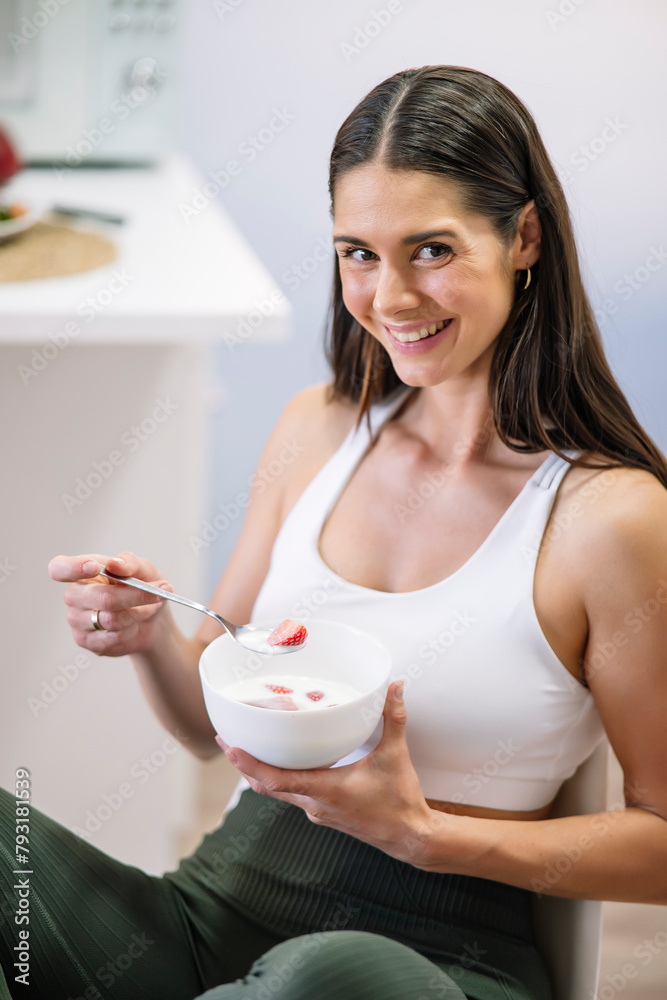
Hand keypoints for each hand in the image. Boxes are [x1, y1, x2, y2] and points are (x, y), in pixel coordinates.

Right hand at [48, 551, 172, 656]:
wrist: (153, 621)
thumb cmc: (143, 588)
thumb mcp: (144, 569)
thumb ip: (130, 563)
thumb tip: (114, 564)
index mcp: (82, 571)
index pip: (59, 568)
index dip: (72, 568)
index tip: (94, 567)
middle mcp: (74, 595)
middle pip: (100, 597)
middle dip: (134, 596)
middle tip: (157, 593)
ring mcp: (77, 619)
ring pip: (110, 619)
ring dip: (136, 614)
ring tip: (145, 609)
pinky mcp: (85, 641)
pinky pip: (111, 637)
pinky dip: (130, 631)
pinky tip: (132, 626)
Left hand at [216, 681, 441, 866]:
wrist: (409, 837)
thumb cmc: (400, 801)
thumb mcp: (395, 755)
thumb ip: (393, 719)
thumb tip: (394, 688)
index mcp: (325, 791)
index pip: (276, 780)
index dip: (250, 764)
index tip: (231, 747)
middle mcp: (314, 804)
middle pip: (267, 785)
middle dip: (244, 764)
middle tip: (226, 739)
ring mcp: (317, 811)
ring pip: (277, 791)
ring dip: (258, 772)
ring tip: (244, 748)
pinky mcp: (323, 812)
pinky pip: (291, 794)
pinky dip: (278, 779)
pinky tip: (281, 762)